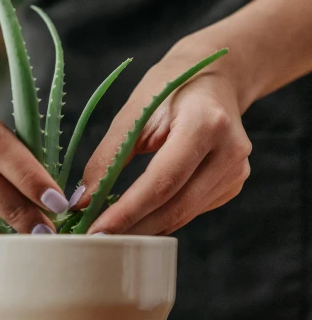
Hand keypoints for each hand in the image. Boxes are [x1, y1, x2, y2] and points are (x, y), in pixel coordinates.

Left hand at [78, 41, 251, 234]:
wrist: (215, 77)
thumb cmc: (169, 89)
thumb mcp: (135, 112)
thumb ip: (108, 157)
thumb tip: (82, 200)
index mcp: (205, 125)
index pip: (162, 182)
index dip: (128, 212)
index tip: (96, 230)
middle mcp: (229, 151)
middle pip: (175, 206)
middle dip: (133, 228)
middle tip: (97, 241)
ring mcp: (236, 171)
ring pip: (183, 215)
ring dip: (145, 228)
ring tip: (111, 234)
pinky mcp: (232, 184)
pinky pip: (191, 211)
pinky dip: (162, 218)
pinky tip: (138, 220)